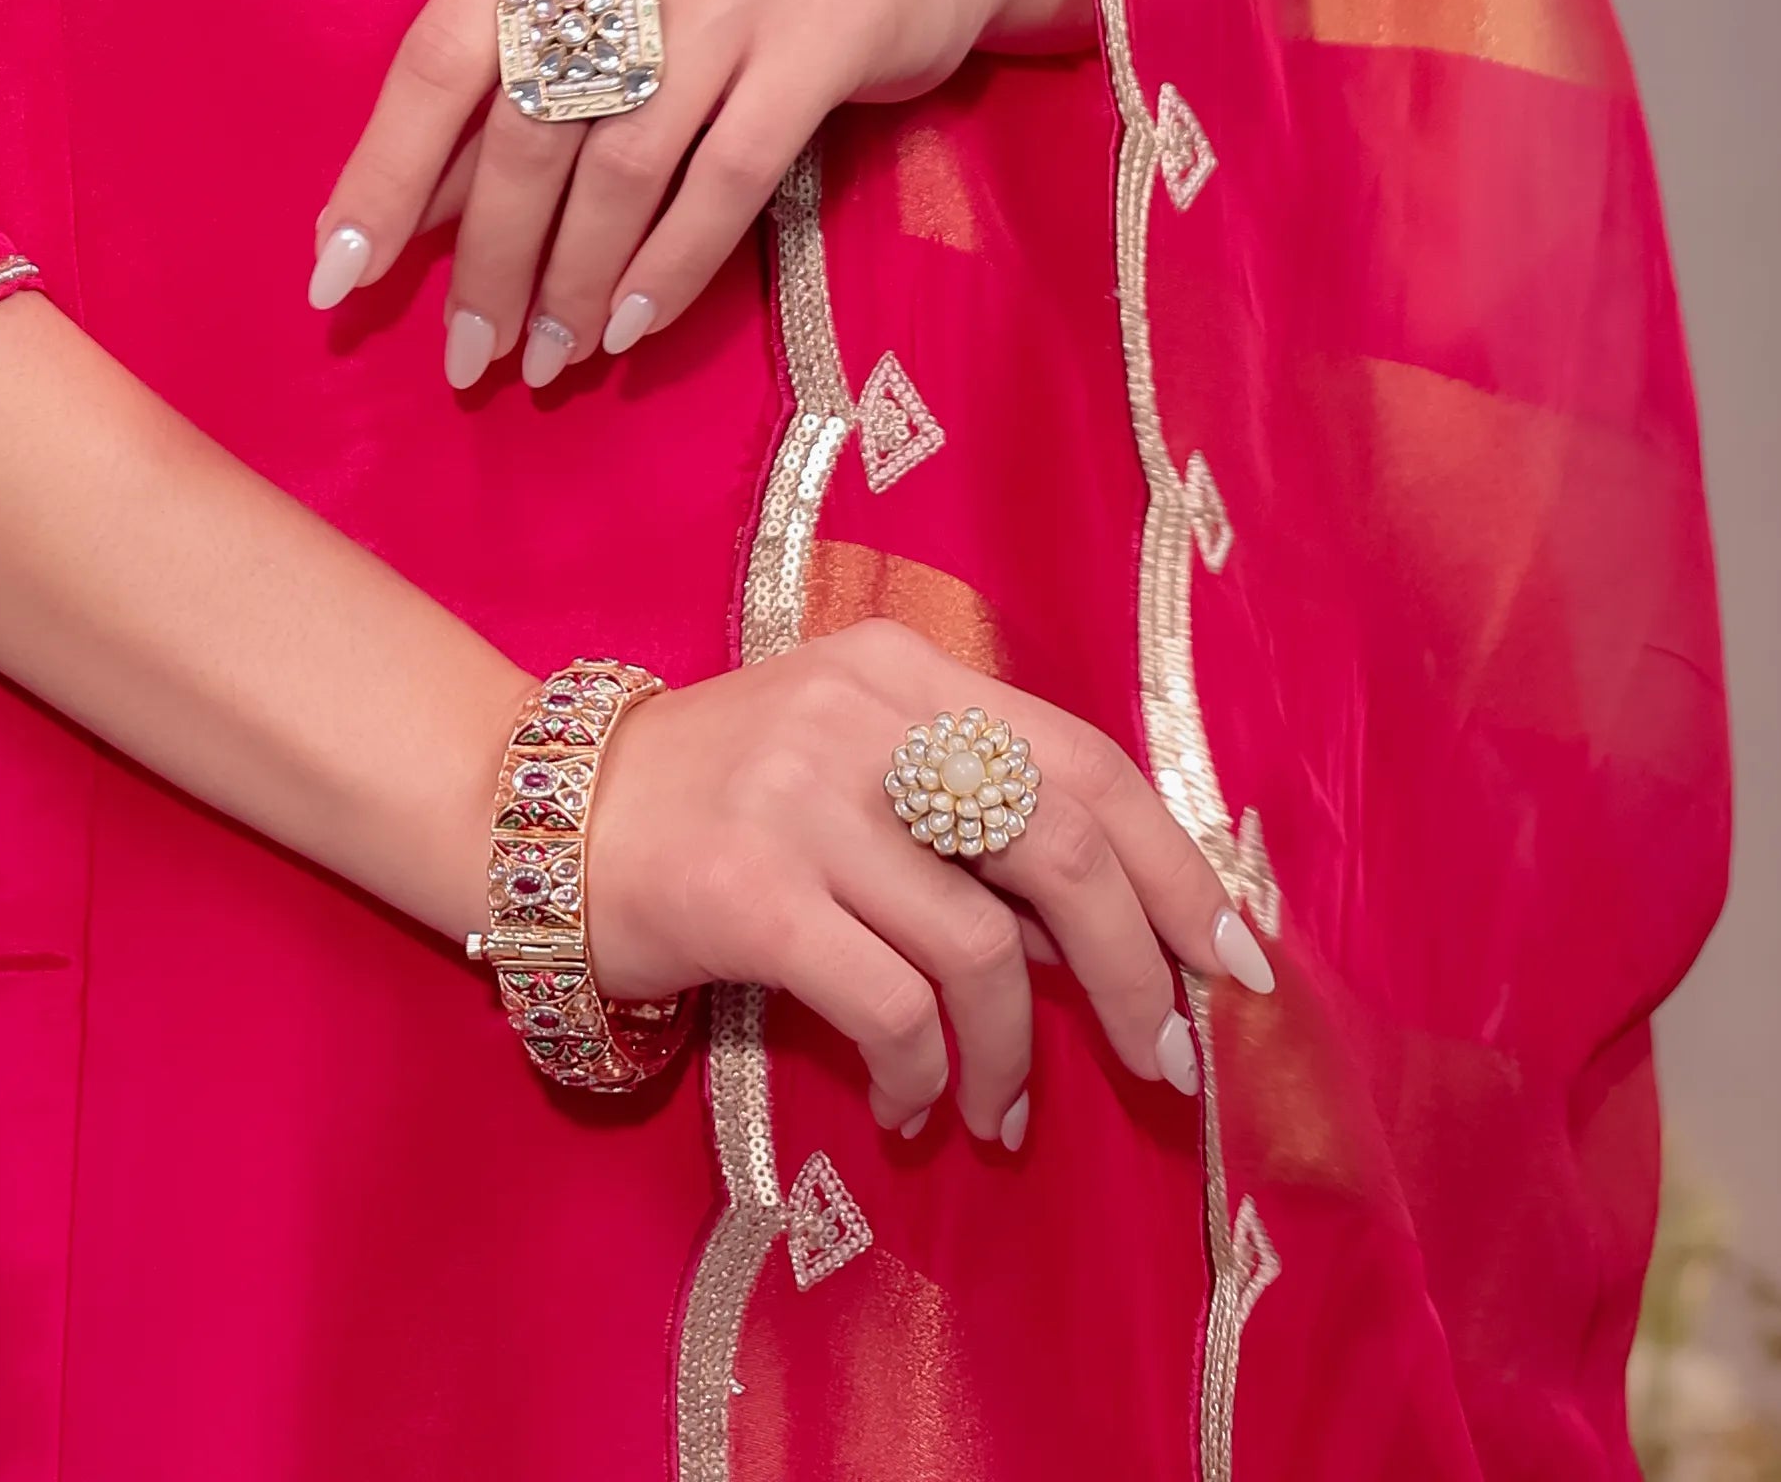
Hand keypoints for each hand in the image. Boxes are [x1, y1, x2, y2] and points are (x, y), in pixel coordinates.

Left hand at [309, 0, 1090, 389]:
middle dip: (486, 258)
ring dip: (571, 282)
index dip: (384, 175)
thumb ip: (517, 83)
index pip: (442, 51)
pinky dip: (667, 270)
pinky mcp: (826, 27)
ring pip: (624, 163)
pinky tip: (627, 329)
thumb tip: (416, 216)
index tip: (337, 280)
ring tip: (543, 360)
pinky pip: (726, 181)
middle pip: (531, 122)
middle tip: (465, 356)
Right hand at [575, 619, 1268, 1143]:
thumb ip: (969, 814)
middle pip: (1059, 841)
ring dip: (1013, 1058)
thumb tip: (1119, 927)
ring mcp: (801, 794)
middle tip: (1163, 1063)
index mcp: (902, 668)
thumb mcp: (853, 765)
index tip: (1236, 962)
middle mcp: (860, 712)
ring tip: (998, 1113)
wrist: (544, 815)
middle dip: (1135, 970)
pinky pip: (892, 1005)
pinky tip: (917, 1106)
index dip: (1177, 866)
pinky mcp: (747, 887)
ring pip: (980, 946)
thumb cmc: (723, 800)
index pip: (1083, 759)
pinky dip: (927, 1074)